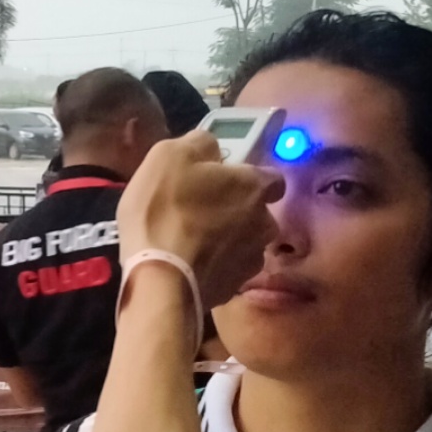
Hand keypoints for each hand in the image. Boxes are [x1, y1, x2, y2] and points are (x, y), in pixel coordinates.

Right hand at [119, 131, 283, 307]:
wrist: (159, 279)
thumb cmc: (165, 210)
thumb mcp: (169, 155)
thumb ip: (200, 144)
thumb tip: (212, 147)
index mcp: (254, 186)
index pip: (272, 177)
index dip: (249, 177)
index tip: (225, 180)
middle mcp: (264, 222)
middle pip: (258, 212)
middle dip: (238, 211)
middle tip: (203, 211)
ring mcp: (252, 258)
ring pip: (245, 242)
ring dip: (227, 239)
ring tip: (193, 241)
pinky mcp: (234, 287)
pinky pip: (229, 268)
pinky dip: (214, 263)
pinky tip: (189, 263)